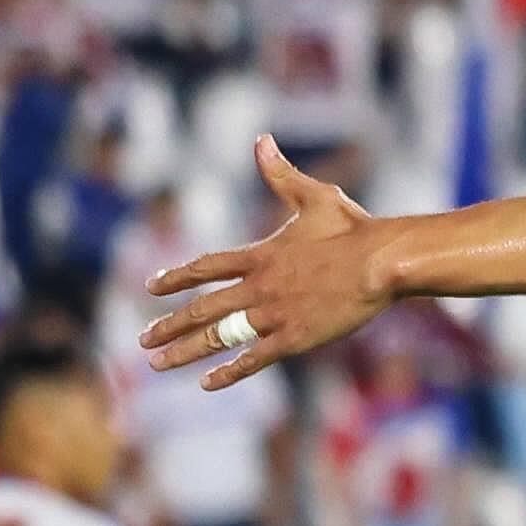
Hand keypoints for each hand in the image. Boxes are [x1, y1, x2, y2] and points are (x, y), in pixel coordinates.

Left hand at [141, 138, 391, 386]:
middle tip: (143, 339)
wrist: (382, 263)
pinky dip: (229, 371)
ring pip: (219, 337)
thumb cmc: (356, 228)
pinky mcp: (296, 338)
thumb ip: (281, 175)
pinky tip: (207, 383)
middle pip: (202, 308)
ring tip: (158, 363)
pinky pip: (254, 358)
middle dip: (169, 325)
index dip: (176, 277)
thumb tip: (261, 141)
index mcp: (260, 255)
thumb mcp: (316, 197)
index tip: (152, 288)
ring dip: (186, 351)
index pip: (206, 268)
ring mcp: (275, 315)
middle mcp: (259, 286)